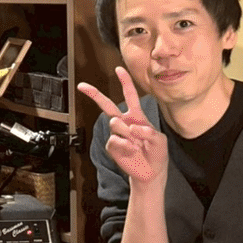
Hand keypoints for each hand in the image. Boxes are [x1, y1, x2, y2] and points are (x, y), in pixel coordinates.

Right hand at [77, 67, 167, 185]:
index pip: (130, 96)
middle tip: (82, 86)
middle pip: (107, 105)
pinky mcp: (112, 146)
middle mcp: (124, 122)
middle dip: (94, 94)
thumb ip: (149, 132)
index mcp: (137, 116)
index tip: (119, 69)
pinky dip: (125, 145)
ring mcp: (117, 134)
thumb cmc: (157, 153)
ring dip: (128, 132)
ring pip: (115, 123)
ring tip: (137, 144)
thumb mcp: (160, 141)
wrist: (150, 173)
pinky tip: (132, 151)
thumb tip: (133, 128)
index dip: (125, 82)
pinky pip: (115, 140)